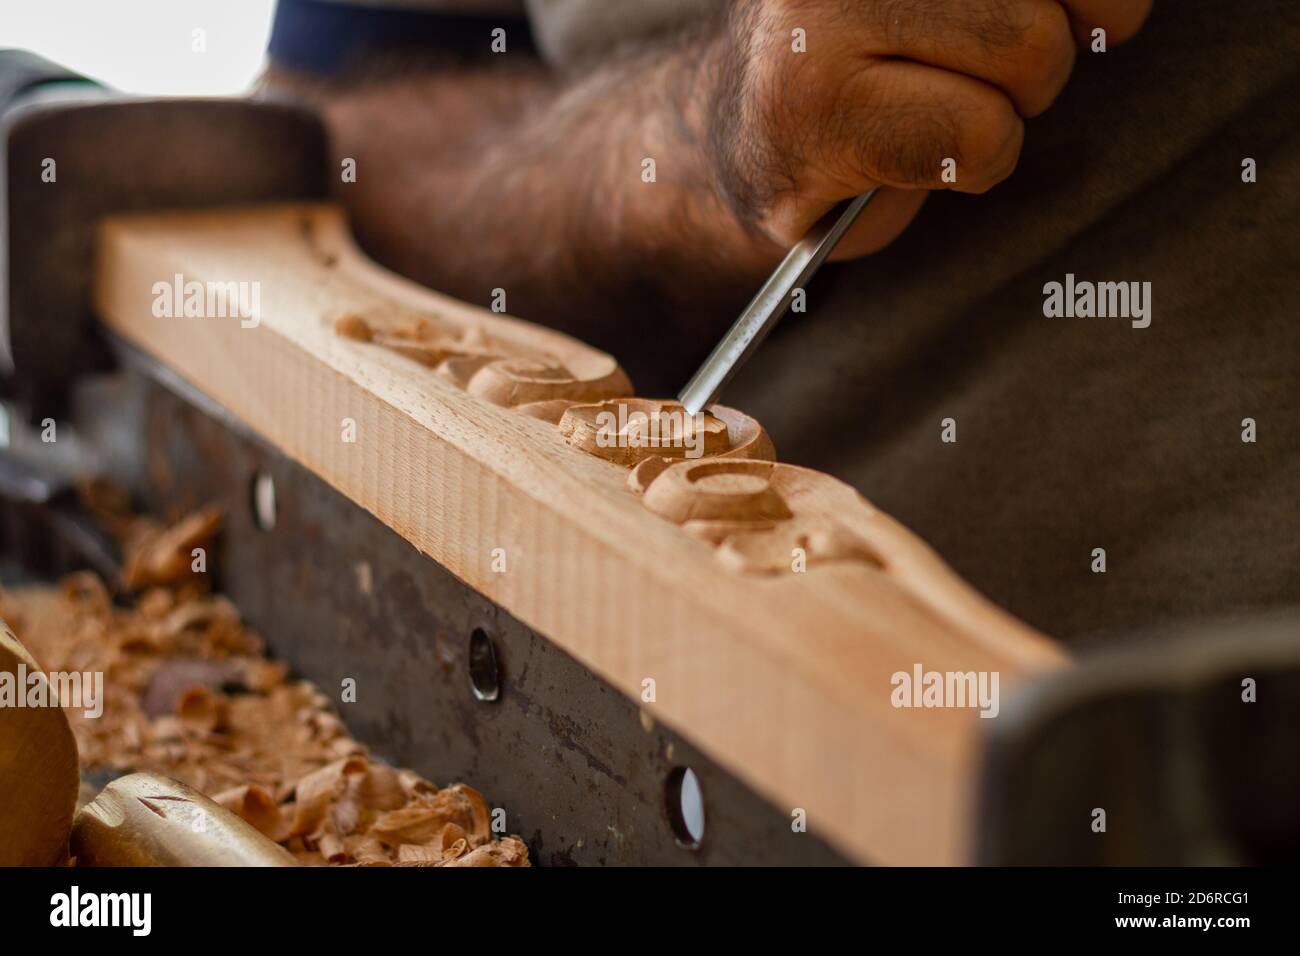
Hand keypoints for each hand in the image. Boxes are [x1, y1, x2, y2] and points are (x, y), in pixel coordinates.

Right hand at [708, 0, 1152, 257]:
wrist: (732, 135)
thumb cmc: (866, 53)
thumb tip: (1126, 1)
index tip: (1086, 14)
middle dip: (1044, 45)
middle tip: (969, 67)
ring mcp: (820, 18)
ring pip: (1032, 53)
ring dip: (1009, 106)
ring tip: (935, 106)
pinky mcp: (815, 113)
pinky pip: (981, 137)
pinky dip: (976, 162)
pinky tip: (915, 154)